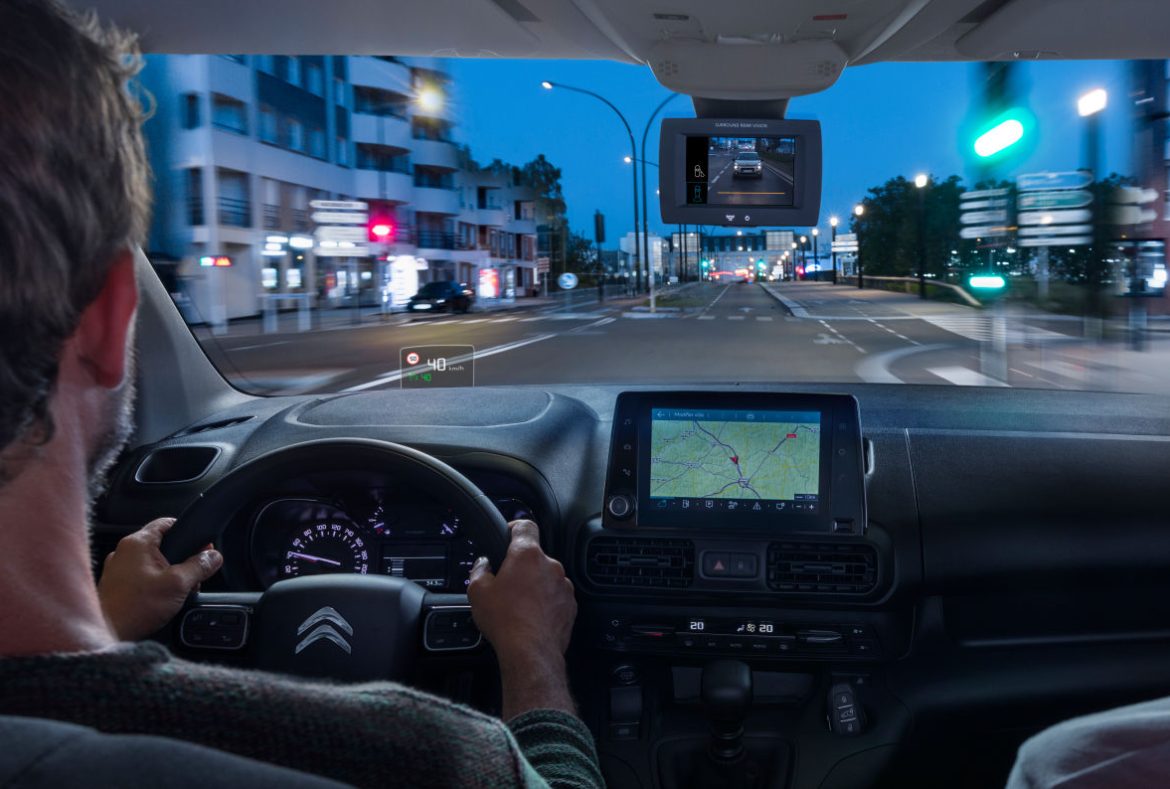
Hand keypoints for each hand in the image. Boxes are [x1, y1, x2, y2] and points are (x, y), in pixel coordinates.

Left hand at [97, 518, 222, 640]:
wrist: (106, 634)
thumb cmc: (135, 607)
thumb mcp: (178, 584)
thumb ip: (199, 567)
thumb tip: (214, 556)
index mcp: (137, 543)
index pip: (167, 523)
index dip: (188, 532)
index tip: (202, 547)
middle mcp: (124, 551)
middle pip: (163, 545)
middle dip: (182, 560)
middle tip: (193, 576)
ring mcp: (117, 568)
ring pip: (153, 562)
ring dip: (169, 574)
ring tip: (177, 592)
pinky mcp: (116, 585)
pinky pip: (142, 576)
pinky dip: (155, 584)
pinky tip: (162, 600)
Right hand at [468, 520, 577, 718]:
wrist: (530, 652)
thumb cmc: (505, 620)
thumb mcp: (478, 591)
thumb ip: (480, 570)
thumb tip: (484, 565)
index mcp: (527, 555)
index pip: (525, 526)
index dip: (515, 527)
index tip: (509, 533)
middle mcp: (550, 565)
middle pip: (535, 556)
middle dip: (522, 567)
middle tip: (506, 583)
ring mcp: (563, 585)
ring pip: (546, 577)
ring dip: (535, 585)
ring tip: (519, 605)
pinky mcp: (571, 604)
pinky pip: (556, 596)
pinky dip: (546, 602)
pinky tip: (532, 616)